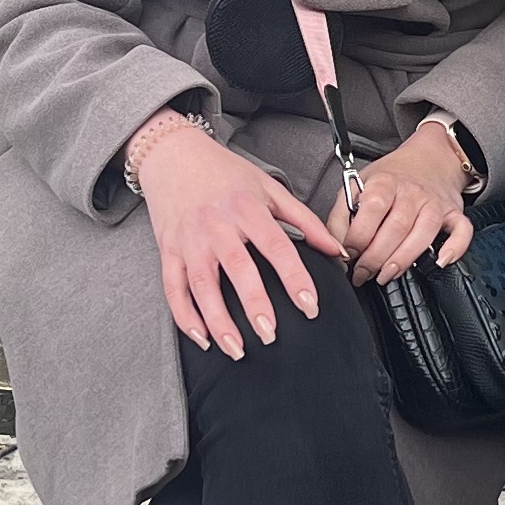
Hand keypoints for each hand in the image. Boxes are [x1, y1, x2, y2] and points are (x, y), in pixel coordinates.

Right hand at [132, 115, 334, 357]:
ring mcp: (189, 240)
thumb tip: (335, 251)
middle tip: (270, 334)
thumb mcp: (269, 187)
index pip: (276, 246)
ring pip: (201, 285)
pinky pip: (173, 289)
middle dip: (254, 304)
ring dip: (217, 320)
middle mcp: (217, 225)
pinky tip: (202, 339)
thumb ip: (304, 220)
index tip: (310, 306)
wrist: (173, 155)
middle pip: (237, 268)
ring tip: (236, 348)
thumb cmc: (225, 173)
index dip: (295, 277)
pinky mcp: (168, 251)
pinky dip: (185, 316)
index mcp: (246, 208)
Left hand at [337, 121, 473, 285]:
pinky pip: (462, 232)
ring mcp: (435, 204)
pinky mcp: (454, 214)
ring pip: (423, 235)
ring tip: (386, 275)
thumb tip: (335, 248)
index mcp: (385, 182)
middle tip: (362, 273)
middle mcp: (412, 193)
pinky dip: (454, 248)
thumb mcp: (357, 186)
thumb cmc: (391, 177)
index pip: (371, 211)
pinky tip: (439, 261)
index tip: (347, 255)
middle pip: (396, 228)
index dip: (357, 238)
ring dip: (403, 260)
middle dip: (375, 257)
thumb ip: (341, 216)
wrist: (429, 158)